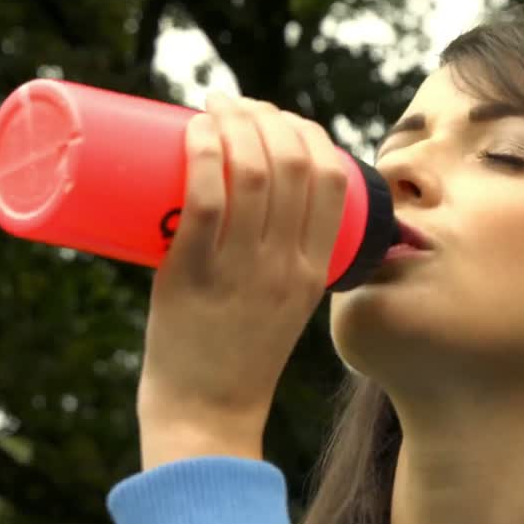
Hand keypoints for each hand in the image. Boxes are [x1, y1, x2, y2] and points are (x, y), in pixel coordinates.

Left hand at [135, 93, 348, 468]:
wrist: (206, 416)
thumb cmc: (236, 356)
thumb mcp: (280, 304)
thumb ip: (275, 259)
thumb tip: (240, 203)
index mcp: (315, 269)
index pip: (330, 178)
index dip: (305, 132)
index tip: (275, 118)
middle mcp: (286, 264)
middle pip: (291, 163)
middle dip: (265, 116)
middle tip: (233, 106)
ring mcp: (242, 271)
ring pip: (249, 174)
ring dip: (232, 123)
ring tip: (211, 108)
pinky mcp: (193, 277)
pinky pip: (206, 203)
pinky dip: (203, 156)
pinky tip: (194, 133)